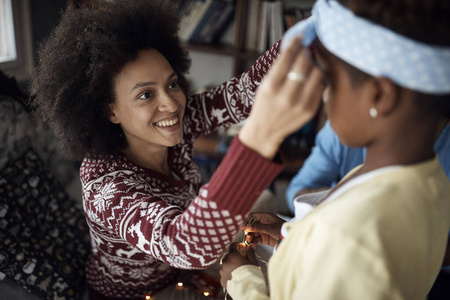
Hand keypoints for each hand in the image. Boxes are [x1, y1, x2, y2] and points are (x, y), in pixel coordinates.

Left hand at [219, 242, 258, 288]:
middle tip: (243, 262)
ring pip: (226, 266)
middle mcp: (225, 262)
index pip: (233, 246)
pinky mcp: (222, 280)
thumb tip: (251, 247)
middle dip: (235, 258)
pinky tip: (236, 278)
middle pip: (229, 256)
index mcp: (233, 256)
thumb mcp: (253, 261)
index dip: (238, 246)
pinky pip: (225, 275)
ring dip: (231, 267)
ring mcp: (222, 272)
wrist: (247, 289)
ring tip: (239, 272)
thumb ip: (250, 253)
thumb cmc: (251, 274)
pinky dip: (229, 275)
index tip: (242, 247)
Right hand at [239, 36, 324, 158]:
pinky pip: (320, 87)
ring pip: (316, 74)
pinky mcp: (310, 111)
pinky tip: (309, 83)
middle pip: (304, 63)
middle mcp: (286, 96)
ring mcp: (300, 105)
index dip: (295, 44)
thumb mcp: (264, 85)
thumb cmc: (264, 104)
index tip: (300, 37)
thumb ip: (279, 68)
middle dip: (305, 54)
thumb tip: (296, 47)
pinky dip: (316, 82)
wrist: (265, 131)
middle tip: (303, 53)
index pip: (286, 58)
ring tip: (306, 69)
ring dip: (313, 67)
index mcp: (271, 87)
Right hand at [243, 213, 284, 246]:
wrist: (290, 240)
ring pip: (253, 233)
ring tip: (248, 240)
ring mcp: (264, 231)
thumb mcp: (271, 228)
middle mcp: (264, 223)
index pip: (253, 216)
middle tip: (245, 235)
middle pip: (251, 225)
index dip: (247, 221)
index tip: (244, 227)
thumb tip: (247, 226)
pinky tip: (251, 243)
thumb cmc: (283, 231)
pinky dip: (253, 241)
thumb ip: (258, 227)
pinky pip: (256, 239)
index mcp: (266, 217)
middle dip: (248, 230)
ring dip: (249, 236)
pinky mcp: (265, 239)